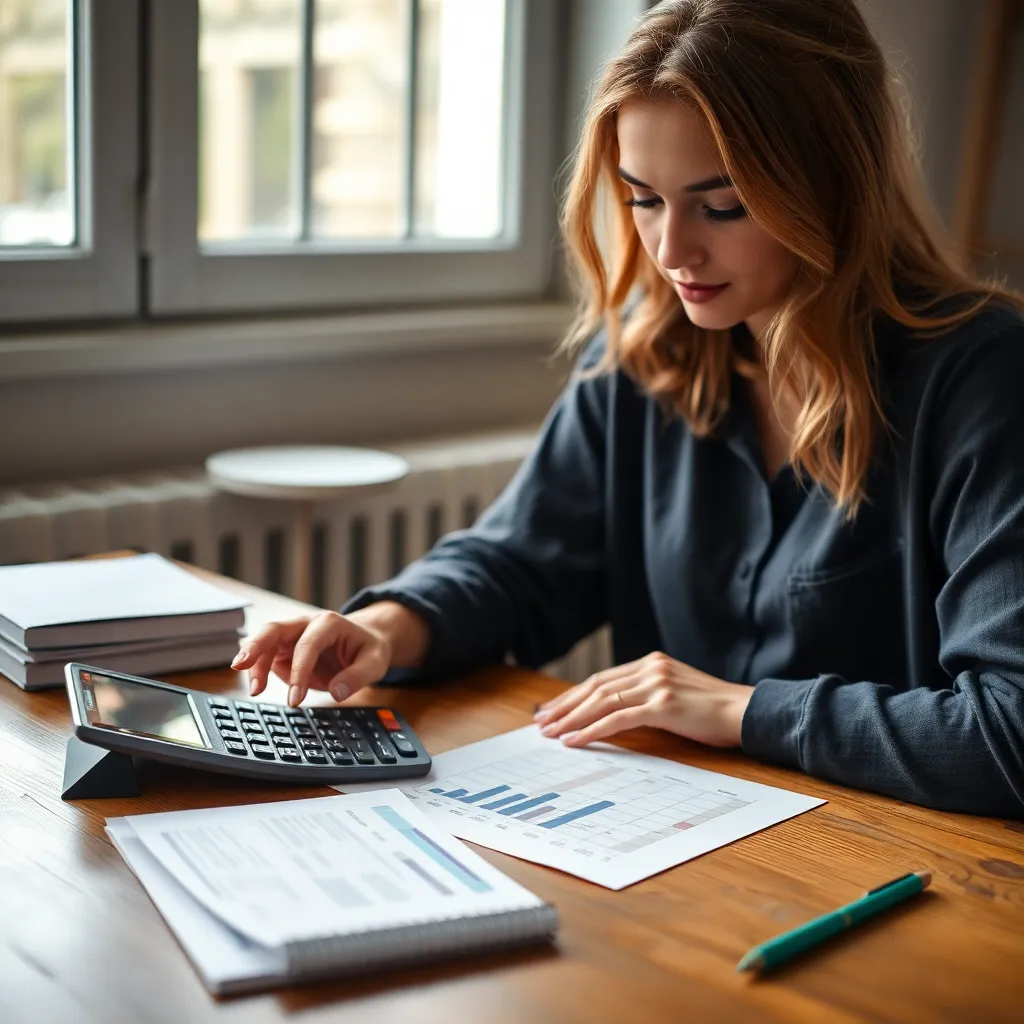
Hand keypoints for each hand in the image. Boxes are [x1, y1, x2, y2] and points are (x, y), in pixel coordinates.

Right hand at [230, 609, 391, 706]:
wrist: (366, 641)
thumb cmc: (369, 649)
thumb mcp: (375, 663)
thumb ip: (357, 677)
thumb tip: (337, 692)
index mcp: (329, 623)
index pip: (307, 645)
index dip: (298, 672)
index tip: (294, 700)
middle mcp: (306, 624)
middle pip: (274, 629)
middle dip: (255, 646)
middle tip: (239, 665)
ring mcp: (292, 636)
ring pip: (264, 644)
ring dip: (254, 665)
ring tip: (254, 690)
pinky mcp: (284, 650)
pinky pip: (266, 658)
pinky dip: (258, 671)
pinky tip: (258, 686)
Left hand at [534, 652, 753, 748]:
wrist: (746, 712)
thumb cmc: (713, 712)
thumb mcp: (676, 695)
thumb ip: (647, 696)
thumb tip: (613, 714)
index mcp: (651, 663)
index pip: (602, 679)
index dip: (573, 695)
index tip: (552, 709)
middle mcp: (650, 668)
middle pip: (595, 686)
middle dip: (564, 705)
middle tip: (541, 722)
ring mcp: (656, 684)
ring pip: (602, 700)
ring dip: (572, 718)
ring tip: (551, 733)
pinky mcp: (663, 704)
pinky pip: (618, 717)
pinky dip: (592, 729)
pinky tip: (575, 740)